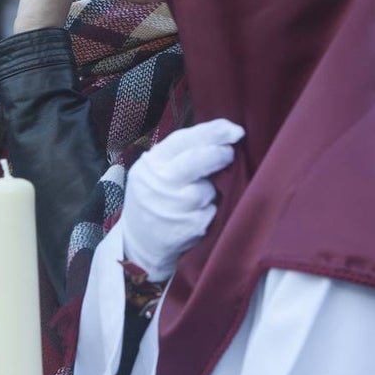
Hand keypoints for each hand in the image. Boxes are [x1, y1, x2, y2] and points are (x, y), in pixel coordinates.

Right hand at [121, 119, 244, 281]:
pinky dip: (209, 211)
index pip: (182, 140)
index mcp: (150, 164)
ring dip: (211, 191)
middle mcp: (158, 184)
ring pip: (206, 190)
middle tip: (230, 153)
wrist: (139, 244)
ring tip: (197, 197)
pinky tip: (195, 215)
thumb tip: (224, 135)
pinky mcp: (186, 229)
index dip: (212, 132)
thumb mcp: (155, 171)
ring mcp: (171, 208)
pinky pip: (210, 212)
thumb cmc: (154, 198)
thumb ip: (181, 154)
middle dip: (219, 154)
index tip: (235, 130)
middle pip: (195, 161)